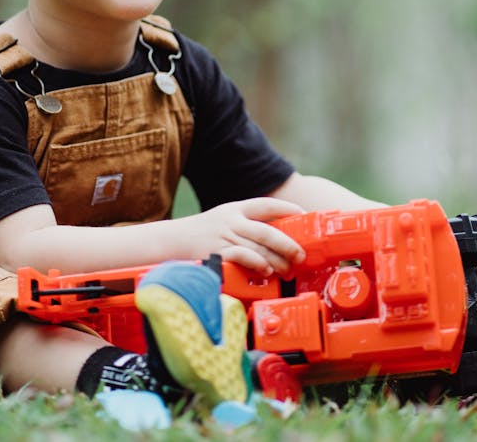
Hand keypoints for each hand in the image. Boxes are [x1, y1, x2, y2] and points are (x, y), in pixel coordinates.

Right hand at [182, 198, 306, 275]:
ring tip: (288, 270)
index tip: (305, 215)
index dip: (288, 209)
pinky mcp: (217, 253)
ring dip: (277, 260)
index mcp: (235, 209)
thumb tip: (281, 238)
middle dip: (288, 244)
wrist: (171, 241)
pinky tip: (266, 271)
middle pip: (267, 230)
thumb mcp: (225, 220)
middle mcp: (232, 220)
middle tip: (301, 255)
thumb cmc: (203, 234)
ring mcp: (224, 236)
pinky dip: (257, 264)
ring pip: (259, 247)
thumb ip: (248, 225)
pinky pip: (243, 257)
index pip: (266, 205)